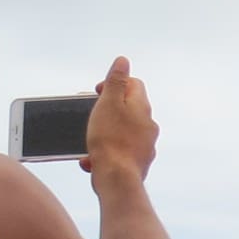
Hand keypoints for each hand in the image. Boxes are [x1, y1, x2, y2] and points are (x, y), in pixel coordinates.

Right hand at [84, 56, 158, 183]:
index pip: (134, 84)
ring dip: (103, 132)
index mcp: (142, 108)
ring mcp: (145, 144)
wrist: (117, 177)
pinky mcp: (137, 161)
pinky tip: (92, 158)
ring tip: (90, 138)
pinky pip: (119, 151)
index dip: (113, 84)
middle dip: (106, 109)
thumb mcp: (108, 103)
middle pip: (127, 108)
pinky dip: (105, 151)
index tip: (98, 93)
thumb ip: (116, 81)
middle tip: (92, 115)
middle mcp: (148, 125)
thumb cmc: (110, 139)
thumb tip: (123, 61)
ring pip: (121, 131)